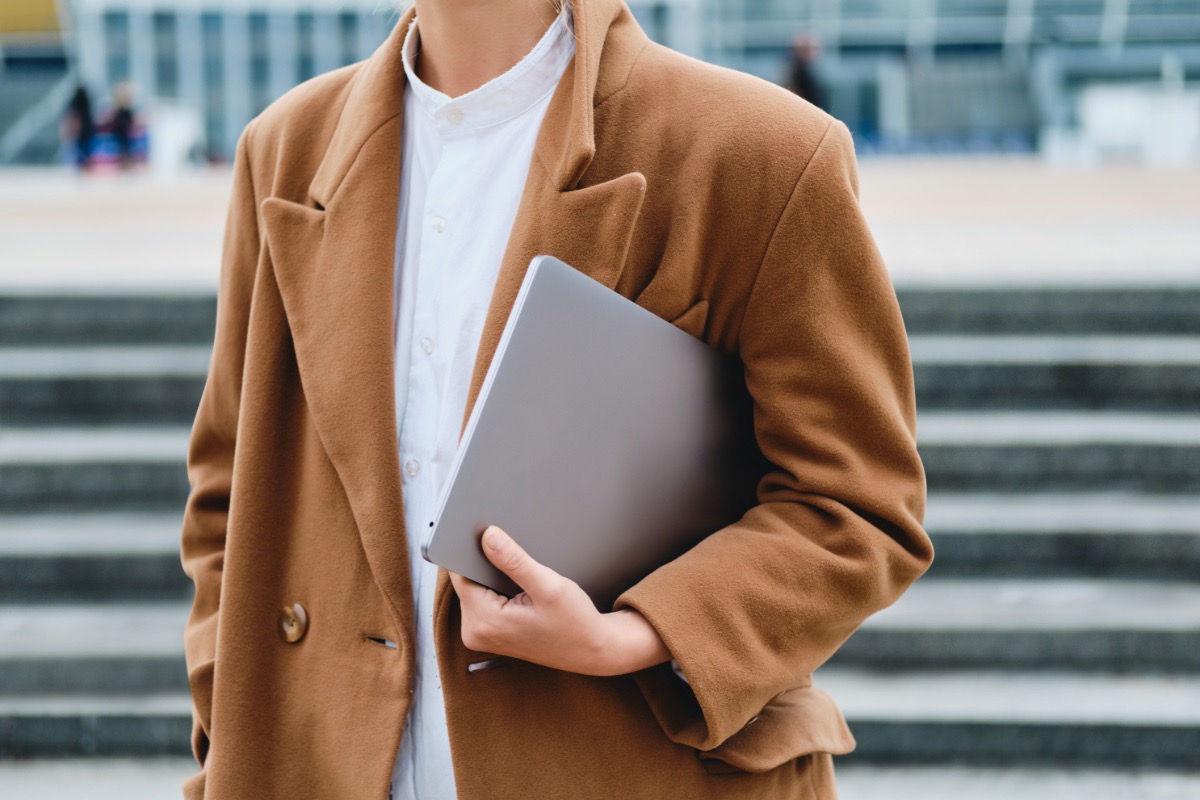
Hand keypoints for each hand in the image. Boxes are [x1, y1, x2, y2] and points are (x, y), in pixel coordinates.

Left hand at [448, 526, 670, 675]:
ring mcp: (480, 635)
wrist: (590, 650)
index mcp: (484, 621)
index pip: (460, 573)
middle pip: (466, 580)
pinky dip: (497, 589)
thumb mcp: (548, 586)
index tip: (488, 536)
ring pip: (475, 588)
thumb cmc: (575, 623)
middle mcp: (475, 632)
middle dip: (486, 565)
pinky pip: (482, 600)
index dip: (472, 551)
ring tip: (522, 579)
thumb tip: (487, 536)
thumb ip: (514, 561)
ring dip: (493, 577)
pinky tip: (519, 590)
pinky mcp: (488, 634)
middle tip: (517, 560)